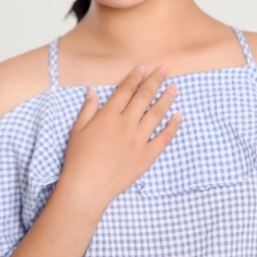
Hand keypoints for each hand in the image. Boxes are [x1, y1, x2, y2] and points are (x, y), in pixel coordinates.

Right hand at [61, 66, 181, 207]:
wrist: (87, 188)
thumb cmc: (78, 159)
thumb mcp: (77, 130)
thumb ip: (88, 109)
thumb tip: (92, 91)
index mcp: (108, 116)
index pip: (126, 90)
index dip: (135, 77)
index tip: (143, 67)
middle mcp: (126, 124)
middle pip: (144, 96)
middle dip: (155, 80)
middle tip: (165, 69)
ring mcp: (139, 140)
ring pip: (157, 113)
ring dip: (167, 98)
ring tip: (175, 87)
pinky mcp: (147, 156)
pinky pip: (164, 138)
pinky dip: (173, 126)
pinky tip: (178, 116)